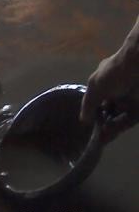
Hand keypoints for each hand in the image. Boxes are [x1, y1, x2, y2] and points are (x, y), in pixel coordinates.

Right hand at [80, 16, 138, 140]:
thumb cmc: (114, 73)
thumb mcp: (96, 87)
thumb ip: (88, 104)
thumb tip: (83, 120)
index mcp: (104, 84)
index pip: (97, 101)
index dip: (92, 113)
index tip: (86, 125)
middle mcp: (117, 93)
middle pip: (108, 112)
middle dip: (101, 123)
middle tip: (93, 136)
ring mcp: (129, 100)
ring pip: (118, 118)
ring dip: (109, 127)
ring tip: (100, 138)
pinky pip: (129, 120)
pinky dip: (119, 127)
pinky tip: (110, 133)